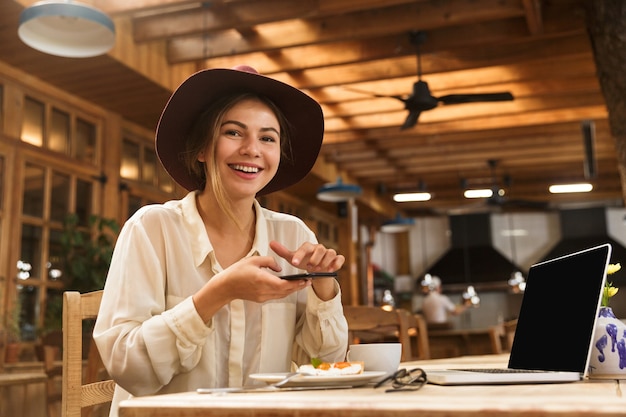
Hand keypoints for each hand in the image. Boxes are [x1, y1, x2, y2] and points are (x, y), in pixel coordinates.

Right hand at [192, 256, 310, 321]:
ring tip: (302, 283)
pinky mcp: (260, 299)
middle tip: (309, 281)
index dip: (298, 283)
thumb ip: (269, 261)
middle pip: (286, 291)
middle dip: (299, 286)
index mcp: (263, 281)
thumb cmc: (237, 272)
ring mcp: (262, 297)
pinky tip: (288, 286)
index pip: (285, 284)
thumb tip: (279, 268)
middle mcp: (264, 291)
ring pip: (282, 295)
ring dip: (292, 290)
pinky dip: (284, 291)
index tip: (306, 279)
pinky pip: (276, 296)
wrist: (224, 287)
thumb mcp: (253, 260)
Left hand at [270, 241, 343, 300]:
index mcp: (309, 247)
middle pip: (320, 249)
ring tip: (318, 269)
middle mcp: (320, 249)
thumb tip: (271, 243)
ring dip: (325, 262)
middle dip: (315, 259)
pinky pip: (340, 259)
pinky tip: (331, 269)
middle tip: (309, 267)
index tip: (295, 263)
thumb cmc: (304, 261)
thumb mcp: (293, 258)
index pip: (305, 247)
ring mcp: (329, 253)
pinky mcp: (337, 259)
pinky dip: (337, 263)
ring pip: (330, 253)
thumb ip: (283, 251)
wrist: (315, 270)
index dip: (300, 255)